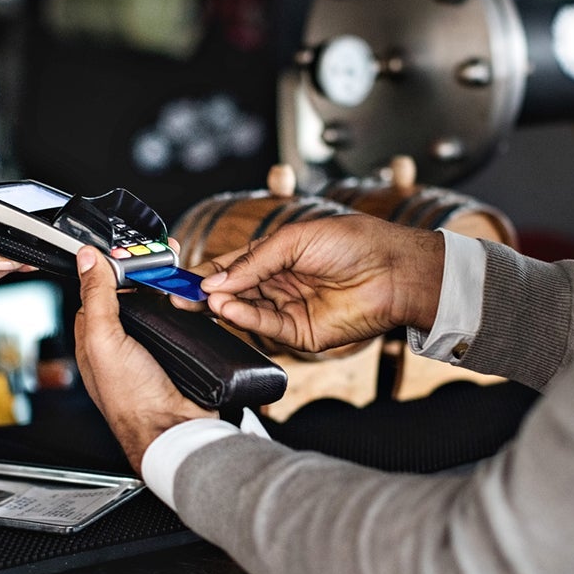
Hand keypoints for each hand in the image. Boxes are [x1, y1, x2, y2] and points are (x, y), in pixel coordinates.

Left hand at [74, 246, 215, 472]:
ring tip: (182, 273)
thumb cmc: (132, 398)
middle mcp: (121, 343)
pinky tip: (196, 299)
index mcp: (94, 339)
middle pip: (131, 294)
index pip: (97, 290)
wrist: (175, 429)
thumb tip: (87, 259)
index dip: (110, 267)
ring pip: (160, 305)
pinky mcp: (178, 353)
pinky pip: (183, 322)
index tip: (127, 249)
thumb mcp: (104, 340)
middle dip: (147, 273)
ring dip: (171, 290)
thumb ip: (96, 297)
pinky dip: (190, 309)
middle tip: (164, 256)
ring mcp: (150, 348)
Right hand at [200, 213, 445, 352]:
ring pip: (246, 311)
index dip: (207, 272)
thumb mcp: (295, 238)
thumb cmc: (353, 243)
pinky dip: (245, 319)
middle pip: (233, 292)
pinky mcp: (301, 334)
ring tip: (204, 300)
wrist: (394, 270)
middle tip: (179, 297)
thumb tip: (217, 280)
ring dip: (224, 306)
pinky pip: (267, 328)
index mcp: (278, 256)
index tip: (180, 277)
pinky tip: (228, 308)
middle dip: (206, 294)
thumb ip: (254, 261)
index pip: (233, 266)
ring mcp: (290, 310)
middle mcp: (281, 284)